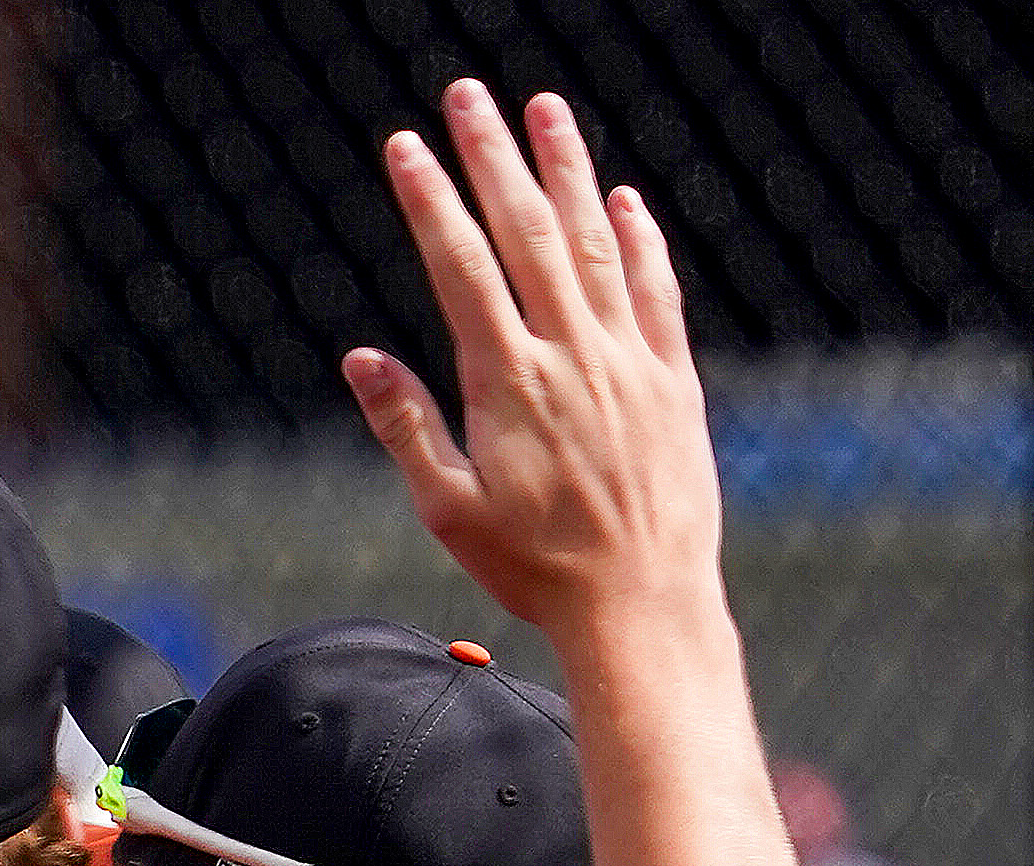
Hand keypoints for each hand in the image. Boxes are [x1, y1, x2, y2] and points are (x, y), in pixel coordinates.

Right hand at [342, 83, 716, 640]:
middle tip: (469, 96)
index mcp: (507, 384)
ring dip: (568, 171)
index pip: (462, 267)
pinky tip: (623, 198)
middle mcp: (570, 354)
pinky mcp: (672, 377)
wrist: (642, 601)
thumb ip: (406, 426)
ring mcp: (628, 358)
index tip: (405, 147)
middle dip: (493, 158)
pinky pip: (655, 289)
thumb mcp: (448, 510)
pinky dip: (639, 237)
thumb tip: (361, 357)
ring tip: (544, 111)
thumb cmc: (533, 568)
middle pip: (527, 232)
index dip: (431, 201)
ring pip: (595, 242)